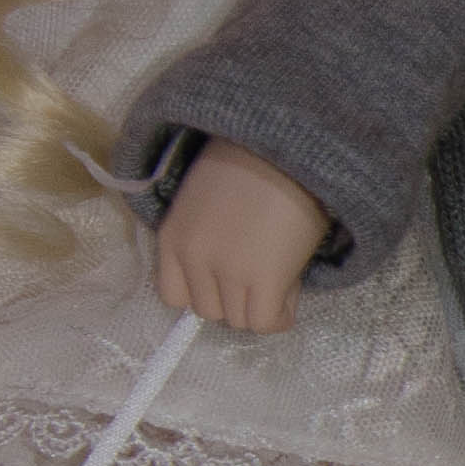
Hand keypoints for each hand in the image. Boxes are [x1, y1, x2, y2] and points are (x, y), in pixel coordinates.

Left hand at [153, 137, 330, 330]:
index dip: (206, 290)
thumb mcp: (206, 200)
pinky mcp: (263, 279)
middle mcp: (193, 258)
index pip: (174, 296)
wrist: (287, 143)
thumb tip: (230, 274)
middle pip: (211, 311)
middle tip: (262, 268)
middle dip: (237, 297)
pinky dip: (280, 314)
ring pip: (239, 320)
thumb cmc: (251, 161)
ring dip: (260, 304)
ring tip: (281, 272)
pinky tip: (291, 287)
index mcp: (172, 237)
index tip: (228, 276)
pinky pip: (265, 322)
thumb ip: (206, 238)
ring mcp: (227, 271)